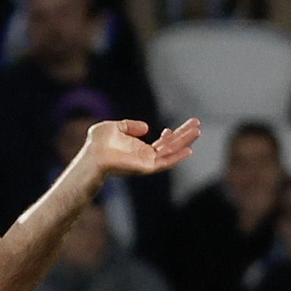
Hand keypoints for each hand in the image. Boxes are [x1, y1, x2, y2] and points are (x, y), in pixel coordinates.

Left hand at [80, 118, 200, 178]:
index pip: (160, 144)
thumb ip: (129, 125)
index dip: (169, 135)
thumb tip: (147, 128)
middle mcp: (145, 156)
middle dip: (184, 135)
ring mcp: (146, 162)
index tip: (171, 128)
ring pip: (171, 152)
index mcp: (139, 148)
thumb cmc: (97, 143)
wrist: (92, 155)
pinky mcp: (146, 167)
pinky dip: (177, 157)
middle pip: (170, 146)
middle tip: (197, 124)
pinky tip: (189, 150)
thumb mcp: (114, 127)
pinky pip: (166, 162)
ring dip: (185, 142)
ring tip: (198, 131)